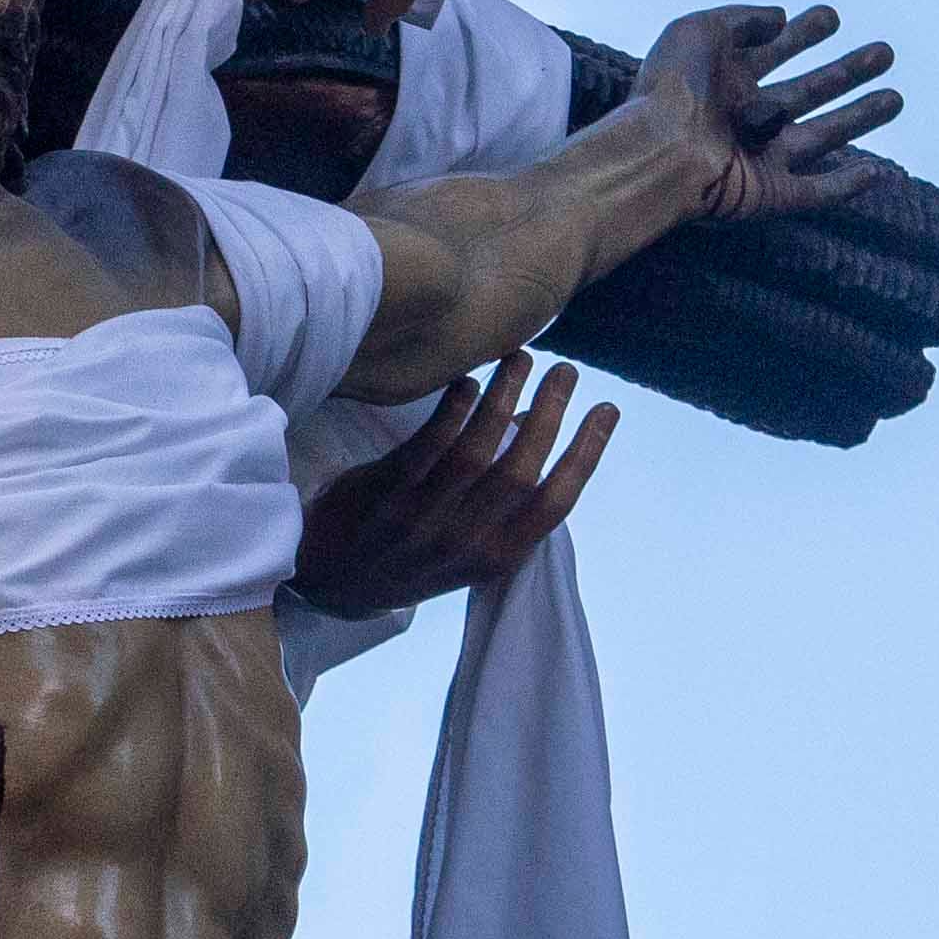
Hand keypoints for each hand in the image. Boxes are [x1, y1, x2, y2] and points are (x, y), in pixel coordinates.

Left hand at [291, 356, 613, 615]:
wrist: (330, 579)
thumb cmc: (410, 550)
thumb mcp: (468, 541)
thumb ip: (504, 495)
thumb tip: (537, 421)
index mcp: (494, 558)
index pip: (556, 503)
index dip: (587, 454)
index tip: (608, 410)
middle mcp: (463, 544)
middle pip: (520, 471)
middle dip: (551, 414)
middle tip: (566, 371)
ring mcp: (421, 521)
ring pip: (474, 453)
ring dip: (503, 399)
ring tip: (521, 359)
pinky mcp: (383, 497)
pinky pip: (423, 448)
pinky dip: (450, 412)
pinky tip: (467, 381)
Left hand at [634, 3, 902, 220]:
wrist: (660, 150)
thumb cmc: (670, 89)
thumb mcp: (698, 30)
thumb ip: (742, 18)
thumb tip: (780, 16)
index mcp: (726, 79)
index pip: (774, 52)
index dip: (803, 34)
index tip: (831, 17)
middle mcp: (746, 116)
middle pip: (808, 91)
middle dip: (846, 72)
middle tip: (883, 53)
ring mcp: (761, 156)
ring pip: (822, 136)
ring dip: (860, 118)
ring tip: (896, 97)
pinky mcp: (771, 193)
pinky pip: (816, 192)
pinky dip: (847, 185)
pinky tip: (879, 172)